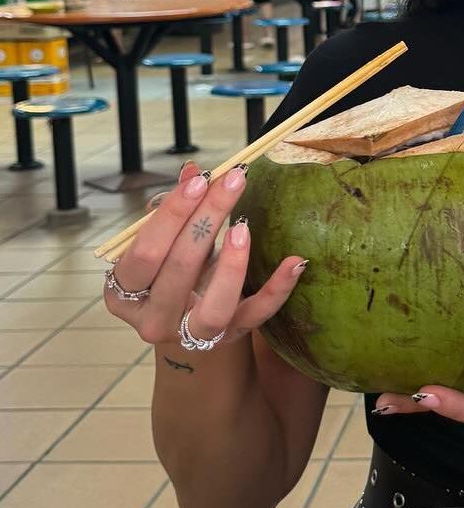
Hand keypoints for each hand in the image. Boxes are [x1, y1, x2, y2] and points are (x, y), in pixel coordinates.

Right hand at [103, 161, 306, 349]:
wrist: (186, 324)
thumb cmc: (170, 274)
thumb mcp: (165, 245)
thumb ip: (175, 212)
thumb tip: (193, 171)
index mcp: (125, 293)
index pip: (145, 253)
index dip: (171, 214)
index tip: (199, 180)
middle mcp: (154, 320)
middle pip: (179, 270)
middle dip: (206, 219)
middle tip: (232, 181)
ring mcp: (193, 335)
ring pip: (214, 307)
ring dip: (231, 264)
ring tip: (244, 227)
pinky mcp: (232, 336)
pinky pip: (257, 315)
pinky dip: (278, 289)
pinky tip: (295, 261)